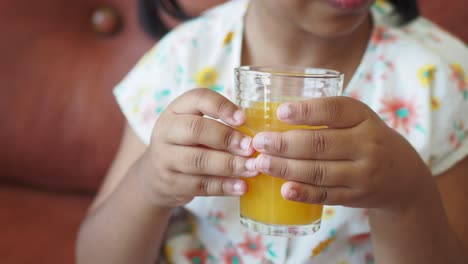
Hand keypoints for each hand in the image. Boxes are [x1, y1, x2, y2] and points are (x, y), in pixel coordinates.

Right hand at [140, 88, 257, 207]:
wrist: (155, 176)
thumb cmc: (187, 144)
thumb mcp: (194, 125)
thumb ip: (219, 124)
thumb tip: (257, 133)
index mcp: (176, 110)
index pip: (197, 98)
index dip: (222, 107)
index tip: (244, 118)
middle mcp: (166, 130)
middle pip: (196, 129)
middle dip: (227, 138)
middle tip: (251, 147)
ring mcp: (165, 158)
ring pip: (198, 160)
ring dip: (230, 165)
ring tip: (253, 168)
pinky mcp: (171, 183)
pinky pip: (200, 185)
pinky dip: (224, 186)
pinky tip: (242, 186)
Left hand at [251, 96, 432, 209]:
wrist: (402, 176)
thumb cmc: (365, 139)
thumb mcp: (357, 119)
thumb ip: (325, 115)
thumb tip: (274, 113)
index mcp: (364, 117)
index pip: (334, 110)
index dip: (306, 111)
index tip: (279, 112)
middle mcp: (368, 144)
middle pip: (320, 144)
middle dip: (285, 144)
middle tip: (259, 142)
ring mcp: (364, 173)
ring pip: (319, 171)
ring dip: (286, 168)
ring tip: (261, 163)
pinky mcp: (357, 196)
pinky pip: (326, 195)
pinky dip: (304, 193)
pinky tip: (284, 189)